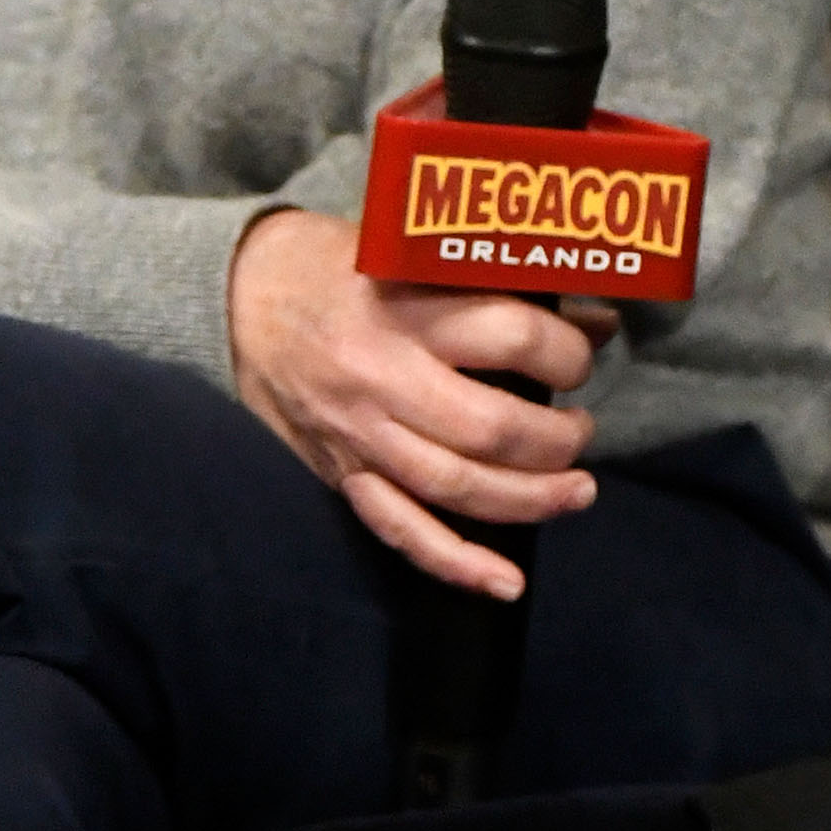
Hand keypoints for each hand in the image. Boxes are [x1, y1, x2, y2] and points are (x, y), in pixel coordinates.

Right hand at [226, 205, 613, 598]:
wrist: (235, 298)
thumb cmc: (330, 264)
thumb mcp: (408, 248)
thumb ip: (497, 282)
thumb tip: (596, 318)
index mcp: (402, 309)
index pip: (511, 337)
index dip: (565, 353)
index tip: (579, 356)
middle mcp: (380, 378)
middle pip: (491, 427)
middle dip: (558, 440)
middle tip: (581, 430)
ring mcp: (358, 435)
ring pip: (455, 487)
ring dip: (531, 500)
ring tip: (576, 492)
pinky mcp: (340, 473)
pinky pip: (400, 529)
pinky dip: (455, 564)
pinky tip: (504, 582)